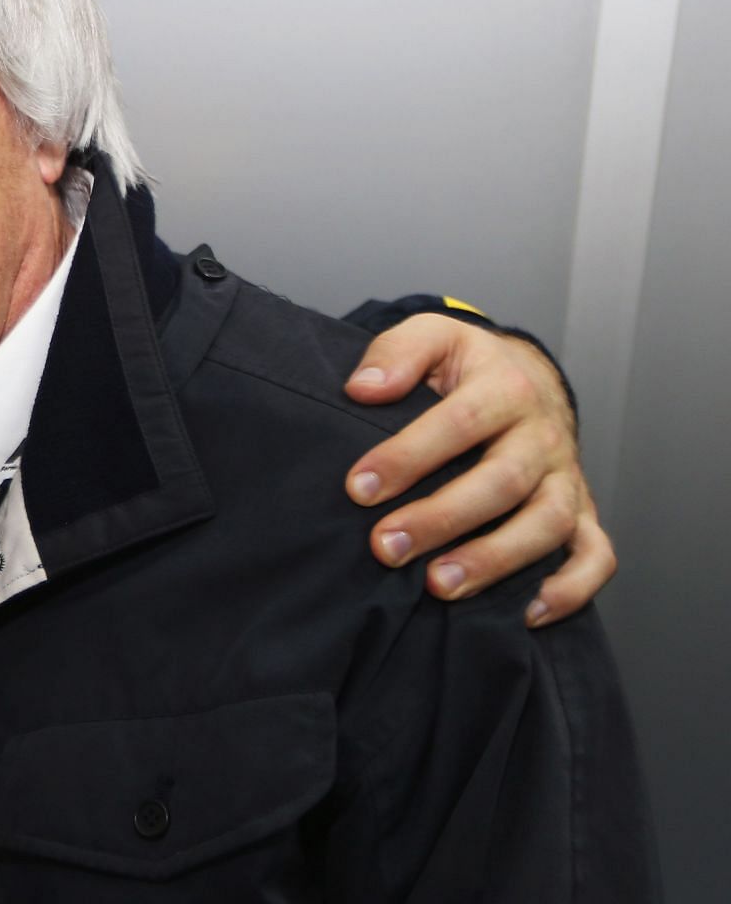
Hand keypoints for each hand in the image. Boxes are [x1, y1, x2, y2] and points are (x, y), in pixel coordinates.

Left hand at [342, 314, 612, 625]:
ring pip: (547, 523)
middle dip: (441, 519)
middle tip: (385, 547)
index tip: (358, 489)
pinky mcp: (583, 512)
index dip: (407, 457)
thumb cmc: (467, 366)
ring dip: (495, 559)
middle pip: (501, 481)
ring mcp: (567, 477)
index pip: (458, 422)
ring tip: (439, 586)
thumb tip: (364, 388)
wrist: (526, 377)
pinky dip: (571, 588)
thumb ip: (398, 353)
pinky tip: (526, 614)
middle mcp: (543, 435)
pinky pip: (594, 555)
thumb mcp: (433, 337)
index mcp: (507, 387)